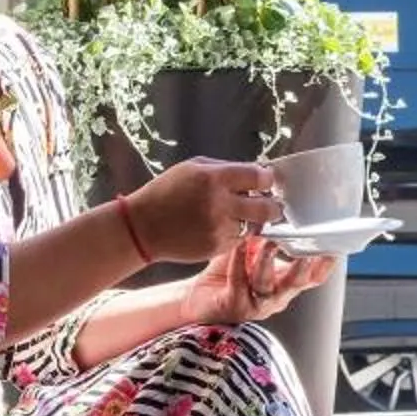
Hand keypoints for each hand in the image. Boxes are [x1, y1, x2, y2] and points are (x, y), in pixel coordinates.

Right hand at [125, 157, 282, 264]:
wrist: (142, 227)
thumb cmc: (166, 192)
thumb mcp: (192, 168)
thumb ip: (225, 169)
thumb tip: (256, 172)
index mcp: (214, 178)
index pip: (260, 177)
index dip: (267, 179)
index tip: (267, 180)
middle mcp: (220, 204)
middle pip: (267, 208)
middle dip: (273, 205)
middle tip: (273, 203)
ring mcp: (220, 228)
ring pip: (254, 226)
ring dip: (252, 220)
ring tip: (239, 214)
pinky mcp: (217, 247)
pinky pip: (239, 239)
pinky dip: (236, 232)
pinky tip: (221, 225)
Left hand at [183, 236, 332, 325]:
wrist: (199, 299)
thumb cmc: (228, 275)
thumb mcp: (253, 253)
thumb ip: (266, 238)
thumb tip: (274, 209)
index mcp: (285, 283)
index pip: (313, 276)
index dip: (325, 265)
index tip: (334, 247)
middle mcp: (277, 296)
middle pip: (297, 283)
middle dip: (303, 266)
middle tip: (307, 250)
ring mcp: (257, 304)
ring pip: (268, 285)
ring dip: (269, 262)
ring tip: (269, 243)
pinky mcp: (235, 306)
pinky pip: (239, 283)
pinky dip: (239, 263)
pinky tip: (238, 247)